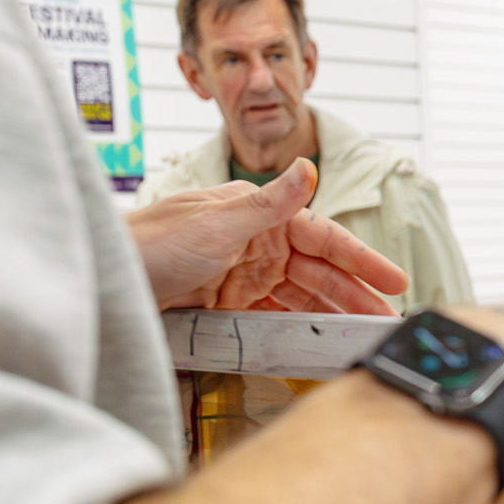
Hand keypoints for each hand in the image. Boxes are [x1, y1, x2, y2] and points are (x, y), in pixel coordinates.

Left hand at [126, 159, 407, 312]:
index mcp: (260, 213)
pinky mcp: (232, 300)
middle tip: (386, 320)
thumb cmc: (152, 243)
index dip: (361, 260)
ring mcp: (247, 271)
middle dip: (355, 294)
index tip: (394, 280)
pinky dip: (300, 324)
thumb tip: (309, 166)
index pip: (324, 237)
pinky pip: (277, 312)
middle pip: (320, 270)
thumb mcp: (217, 222)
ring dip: (333, 312)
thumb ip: (270, 202)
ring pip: (303, 293)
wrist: (109, 278)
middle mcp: (259, 240)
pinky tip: (320, 337)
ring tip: (361, 334)